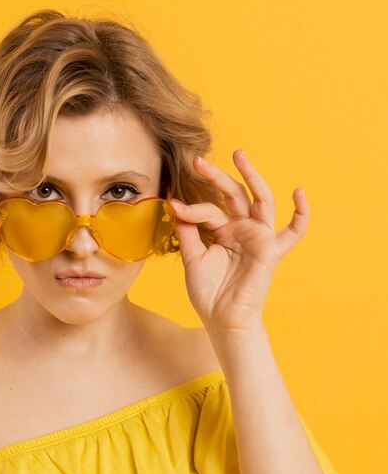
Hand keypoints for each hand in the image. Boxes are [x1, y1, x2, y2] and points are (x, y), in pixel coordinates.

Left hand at [170, 150, 308, 329]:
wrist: (221, 318)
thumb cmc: (208, 292)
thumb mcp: (192, 257)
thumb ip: (187, 231)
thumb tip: (175, 205)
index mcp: (224, 230)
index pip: (209, 210)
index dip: (191, 208)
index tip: (172, 204)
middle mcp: (243, 229)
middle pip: (233, 195)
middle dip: (217, 177)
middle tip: (198, 162)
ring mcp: (258, 237)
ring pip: (260, 200)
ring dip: (252, 176)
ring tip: (239, 155)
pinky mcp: (271, 250)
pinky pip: (294, 231)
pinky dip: (301, 213)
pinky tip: (299, 192)